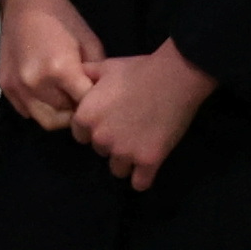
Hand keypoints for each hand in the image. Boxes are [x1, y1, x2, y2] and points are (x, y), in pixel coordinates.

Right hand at [0, 0, 101, 130]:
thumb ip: (95, 75)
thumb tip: (100, 99)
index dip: (95, 105)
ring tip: (64, 95)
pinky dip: (39, 107)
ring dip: (57, 113)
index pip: (84, 106)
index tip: (100, 101)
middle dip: (76, 112)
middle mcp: (35, 83)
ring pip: (44, 120)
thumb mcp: (90, 43)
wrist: (26, 0)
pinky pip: (27, 111)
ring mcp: (17, 87)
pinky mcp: (5, 87)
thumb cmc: (64, 18)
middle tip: (81, 98)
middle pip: (64, 118)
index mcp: (61, 70)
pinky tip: (46, 90)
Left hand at [71, 40, 216, 191]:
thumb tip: (75, 77)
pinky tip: (148, 166)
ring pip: (118, 169)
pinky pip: (139, 183)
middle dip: (112, 142)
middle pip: (100, 151)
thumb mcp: (106, 66)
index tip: (111, 120)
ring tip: (142, 142)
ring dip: (127, 160)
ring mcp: (124, 152)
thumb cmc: (139, 69)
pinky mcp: (148, 161)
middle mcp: (101, 139)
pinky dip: (143, 177)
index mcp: (86, 117)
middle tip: (130, 126)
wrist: (175, 76)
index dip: (95, 128)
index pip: (80, 135)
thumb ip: (86, 75)